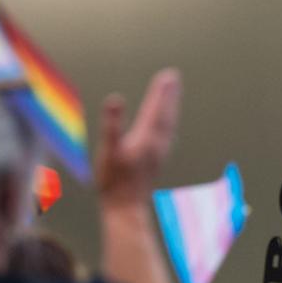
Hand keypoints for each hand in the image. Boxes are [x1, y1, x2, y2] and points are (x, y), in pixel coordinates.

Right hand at [95, 68, 181, 208]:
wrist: (125, 207)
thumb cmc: (113, 180)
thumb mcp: (108, 150)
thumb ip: (112, 124)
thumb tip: (115, 99)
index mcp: (147, 139)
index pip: (156, 110)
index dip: (161, 92)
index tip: (168, 75)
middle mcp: (157, 145)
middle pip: (166, 114)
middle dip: (169, 95)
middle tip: (173, 77)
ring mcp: (158, 154)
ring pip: (168, 125)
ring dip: (170, 107)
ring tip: (172, 93)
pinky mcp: (156, 161)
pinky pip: (166, 135)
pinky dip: (167, 122)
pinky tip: (167, 122)